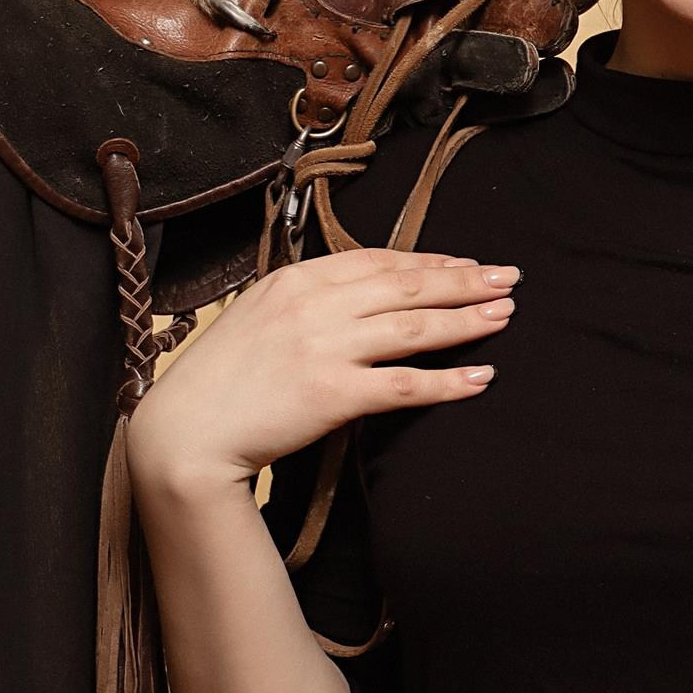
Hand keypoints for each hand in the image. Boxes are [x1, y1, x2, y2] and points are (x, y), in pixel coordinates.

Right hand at [128, 249, 517, 498]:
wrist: (185, 432)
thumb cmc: (219, 380)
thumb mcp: (257, 316)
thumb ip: (306, 300)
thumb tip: (357, 295)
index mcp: (295, 279)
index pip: (378, 260)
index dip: (431, 260)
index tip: (467, 263)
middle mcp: (314, 305)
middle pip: (407, 286)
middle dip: (464, 280)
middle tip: (508, 278)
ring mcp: (325, 348)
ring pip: (415, 327)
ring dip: (468, 320)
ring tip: (505, 315)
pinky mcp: (334, 395)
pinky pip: (406, 384)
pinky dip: (448, 381)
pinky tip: (480, 377)